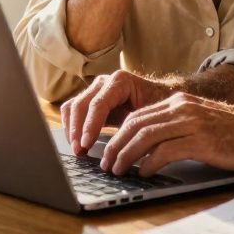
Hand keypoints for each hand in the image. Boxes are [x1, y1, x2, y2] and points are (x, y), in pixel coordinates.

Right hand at [60, 70, 176, 154]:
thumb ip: (139, 127)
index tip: (86, 145)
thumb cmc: (160, 106)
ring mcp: (95, 90)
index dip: (90, 126)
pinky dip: (71, 128)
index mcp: (121, 81)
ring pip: (72, 107)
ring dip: (71, 129)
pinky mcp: (90, 101)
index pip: (99, 104)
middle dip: (77, 130)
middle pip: (81, 104)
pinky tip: (78, 144)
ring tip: (78, 150)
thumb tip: (128, 150)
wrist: (161, 97)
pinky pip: (72, 111)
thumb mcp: (153, 115)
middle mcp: (104, 82)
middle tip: (79, 151)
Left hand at [100, 93, 233, 176]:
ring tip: (118, 170)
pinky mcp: (200, 141)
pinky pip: (165, 151)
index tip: (109, 150)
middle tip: (106, 163)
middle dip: (116, 145)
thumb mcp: (200, 121)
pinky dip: (149, 163)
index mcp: (180, 102)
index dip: (119, 133)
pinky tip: (144, 173)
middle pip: (136, 124)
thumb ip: (176, 126)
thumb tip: (148, 146)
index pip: (138, 115)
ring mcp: (191, 123)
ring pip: (145, 136)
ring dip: (126, 155)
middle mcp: (182, 108)